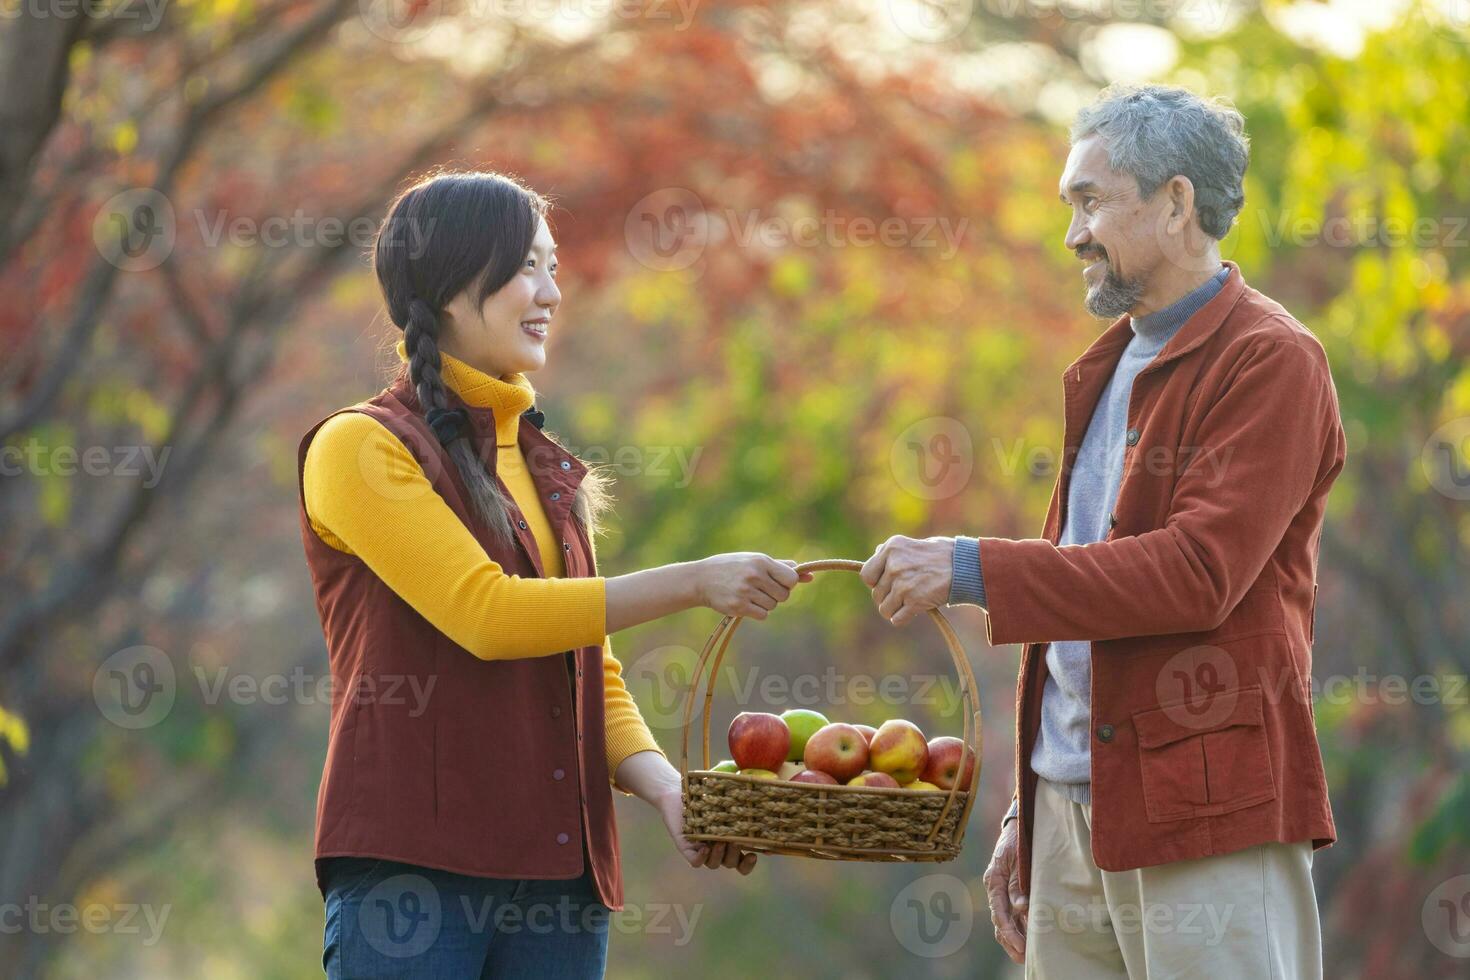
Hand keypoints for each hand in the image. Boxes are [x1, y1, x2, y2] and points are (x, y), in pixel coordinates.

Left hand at [652, 786, 757, 874]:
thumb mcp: (727, 792)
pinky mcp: (686, 847)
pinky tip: (705, 848)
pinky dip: (701, 859)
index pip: (743, 862)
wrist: (677, 790)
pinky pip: (695, 862)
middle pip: (731, 863)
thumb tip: (763, 784)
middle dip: (736, 856)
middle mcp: (717, 848)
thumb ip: (742, 792)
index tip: (757, 853)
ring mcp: (702, 849)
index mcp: (730, 840)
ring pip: (714, 864)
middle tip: (735, 841)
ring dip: (720, 856)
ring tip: (719, 842)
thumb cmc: (705, 791)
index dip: (750, 863)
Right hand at [695, 553, 811, 619]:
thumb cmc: (732, 567)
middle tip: (762, 589)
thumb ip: (781, 567)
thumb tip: (809, 575)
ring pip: (773, 606)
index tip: (778, 582)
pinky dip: (757, 612)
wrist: (701, 578)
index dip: (788, 583)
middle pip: (784, 595)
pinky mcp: (738, 607)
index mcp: (761, 562)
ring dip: (765, 603)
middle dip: (777, 595)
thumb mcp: (755, 561)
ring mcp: (746, 592)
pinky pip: (762, 615)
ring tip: (750, 594)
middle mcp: (754, 575)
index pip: (791, 578)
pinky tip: (745, 603)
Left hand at [859, 535, 953, 625]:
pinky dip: (903, 618)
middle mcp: (894, 565)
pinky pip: (896, 619)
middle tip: (905, 594)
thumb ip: (893, 552)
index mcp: (891, 548)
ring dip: (895, 609)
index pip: (866, 576)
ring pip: (885, 609)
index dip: (875, 583)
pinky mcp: (915, 601)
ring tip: (909, 602)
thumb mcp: (913, 545)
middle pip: (876, 595)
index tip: (887, 583)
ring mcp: (903, 584)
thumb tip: (875, 555)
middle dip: (888, 598)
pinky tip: (913, 611)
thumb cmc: (941, 555)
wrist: (966, 566)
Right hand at [983, 816, 1027, 963]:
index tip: (1020, 945)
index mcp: (993, 880)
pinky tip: (1026, 940)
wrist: (1019, 824)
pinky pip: (1011, 914)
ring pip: (1003, 921)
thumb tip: (1021, 908)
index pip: (999, 912)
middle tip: (1024, 957)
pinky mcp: (1010, 891)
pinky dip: (1017, 928)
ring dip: (1013, 938)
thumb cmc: (1018, 840)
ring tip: (1024, 956)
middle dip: (1010, 941)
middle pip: (999, 921)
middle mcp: (995, 888)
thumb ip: (1018, 883)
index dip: (1009, 930)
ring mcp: (1001, 891)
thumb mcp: (1017, 858)